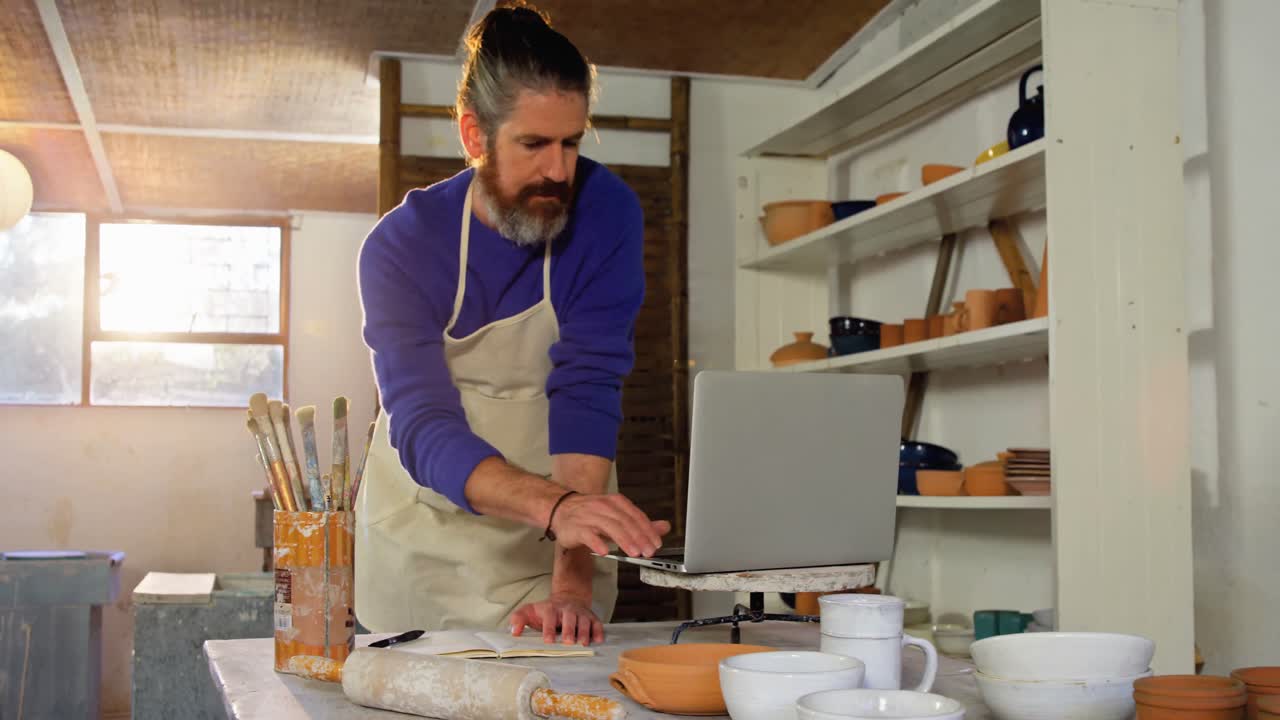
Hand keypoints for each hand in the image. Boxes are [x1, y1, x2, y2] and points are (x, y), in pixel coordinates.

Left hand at [509, 594, 603, 645]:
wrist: (569, 598)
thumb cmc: (547, 611)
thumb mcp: (530, 611)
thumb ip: (519, 619)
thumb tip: (513, 632)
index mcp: (551, 609)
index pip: (550, 617)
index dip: (549, 628)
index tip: (548, 640)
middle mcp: (567, 610)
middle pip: (569, 618)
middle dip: (569, 630)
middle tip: (568, 642)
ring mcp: (580, 613)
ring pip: (584, 621)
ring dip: (584, 632)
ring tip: (583, 644)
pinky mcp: (591, 617)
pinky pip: (597, 623)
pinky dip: (598, 631)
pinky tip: (598, 640)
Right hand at [551, 493, 670, 557]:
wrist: (561, 509)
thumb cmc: (591, 513)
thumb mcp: (617, 516)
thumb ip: (640, 523)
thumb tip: (664, 527)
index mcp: (616, 502)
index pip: (635, 515)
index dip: (648, 530)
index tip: (656, 543)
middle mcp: (603, 507)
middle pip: (625, 522)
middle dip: (639, 537)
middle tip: (648, 551)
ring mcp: (589, 516)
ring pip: (609, 527)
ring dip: (624, 540)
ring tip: (634, 553)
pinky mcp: (576, 528)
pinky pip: (588, 535)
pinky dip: (597, 543)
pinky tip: (604, 551)